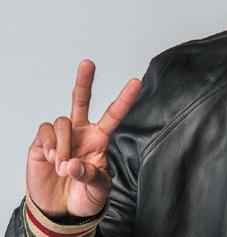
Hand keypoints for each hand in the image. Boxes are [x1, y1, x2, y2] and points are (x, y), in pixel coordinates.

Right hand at [26, 59, 141, 217]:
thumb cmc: (85, 195)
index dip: (125, 99)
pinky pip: (45, 132)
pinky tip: (51, 160)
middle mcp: (80, 132)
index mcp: (99, 138)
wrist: (61, 210)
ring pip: (63, 122)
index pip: (114, 114)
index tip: (137, 82)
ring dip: (63, 145)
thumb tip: (72, 165)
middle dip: (84, 81)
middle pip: (81, 100)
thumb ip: (89, 176)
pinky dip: (49, 146)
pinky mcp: (41, 143)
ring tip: (63, 166)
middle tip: (88, 63)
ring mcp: (61, 136)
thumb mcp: (97, 189)